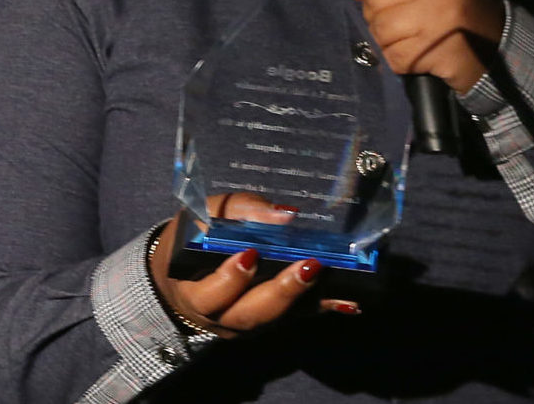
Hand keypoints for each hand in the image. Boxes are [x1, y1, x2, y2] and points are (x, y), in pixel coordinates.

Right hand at [149, 193, 352, 336]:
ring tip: (337, 285)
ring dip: (308, 301)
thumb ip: (239, 211)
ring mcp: (248, 323)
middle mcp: (222, 317)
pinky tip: (349, 299)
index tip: (251, 254)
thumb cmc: (193, 238)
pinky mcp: (271, 320)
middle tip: (307, 267)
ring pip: (277, 319)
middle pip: (250, 314)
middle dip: (281, 292)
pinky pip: (297, 316)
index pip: (210, 295)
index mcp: (195, 292)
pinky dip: (322, 307)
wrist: (184, 273)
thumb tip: (285, 215)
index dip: (230, 279)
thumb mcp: (202, 216)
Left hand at [346, 0, 504, 94]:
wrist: (503, 51)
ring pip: (380, 26)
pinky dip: (398, 59)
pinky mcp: (435, 48)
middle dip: (378, 12)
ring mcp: (440, 15)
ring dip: (387, 38)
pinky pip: (392, 54)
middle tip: (398, 20)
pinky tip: (417, 54)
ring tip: (408, 38)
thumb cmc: (465, 11)